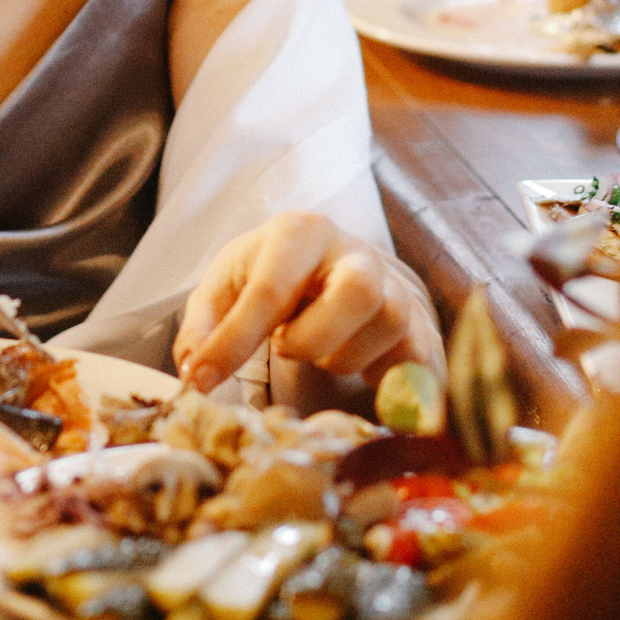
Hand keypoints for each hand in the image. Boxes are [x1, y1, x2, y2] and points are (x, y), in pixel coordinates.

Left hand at [173, 211, 441, 394]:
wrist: (342, 268)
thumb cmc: (277, 275)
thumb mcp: (230, 283)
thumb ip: (206, 322)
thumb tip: (194, 368)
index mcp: (301, 232)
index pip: (271, 288)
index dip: (233, 341)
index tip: (203, 380)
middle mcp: (357, 253)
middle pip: (357, 293)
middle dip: (314, 338)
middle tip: (286, 346)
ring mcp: (398, 289)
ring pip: (388, 330)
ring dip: (342, 359)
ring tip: (321, 349)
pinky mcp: (424, 330)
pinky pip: (418, 366)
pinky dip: (386, 387)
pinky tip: (360, 380)